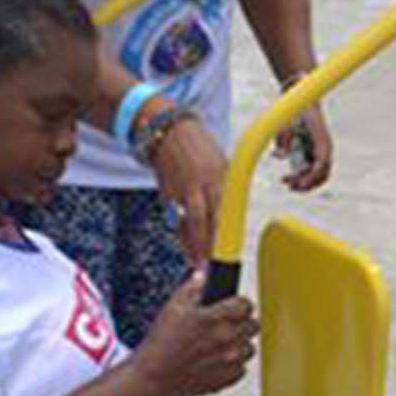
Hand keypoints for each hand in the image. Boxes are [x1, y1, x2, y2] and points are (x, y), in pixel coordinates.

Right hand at [130, 277, 258, 395]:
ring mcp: (230, 361)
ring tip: (220, 343)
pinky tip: (217, 360)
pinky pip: (242, 367)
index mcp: (216, 319)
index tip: (234, 305)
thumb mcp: (172, 307)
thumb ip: (193, 287)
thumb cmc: (160, 345)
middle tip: (226, 323)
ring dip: (239, 343)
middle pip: (253, 325)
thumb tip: (204, 277)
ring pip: (249, 347)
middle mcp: (228, 340)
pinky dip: (233, 364)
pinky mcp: (228, 378)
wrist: (152, 378)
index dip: (239, 303)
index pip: (246, 305)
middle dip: (242, 322)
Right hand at [145, 115, 225, 259]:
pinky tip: (185, 242)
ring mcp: (181, 188)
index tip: (225, 251)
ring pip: (187, 221)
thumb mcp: (220, 164)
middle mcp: (200, 183)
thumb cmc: (198, 147)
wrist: (167, 131)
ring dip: (191, 243)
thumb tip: (230, 215)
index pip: (223, 211)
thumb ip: (224, 189)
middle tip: (208, 264)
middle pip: (203, 220)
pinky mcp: (166, 191)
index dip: (223, 234)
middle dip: (205, 245)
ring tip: (196, 261)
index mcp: (218, 176)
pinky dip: (180, 230)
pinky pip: (175, 215)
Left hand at [275, 100, 332, 191]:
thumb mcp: (287, 120)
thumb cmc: (296, 109)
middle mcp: (324, 149)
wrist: (302, 101)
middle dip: (306, 184)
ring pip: (316, 176)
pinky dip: (300, 177)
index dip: (311, 177)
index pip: (322, 165)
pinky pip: (310, 172)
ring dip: (302, 182)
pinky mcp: (312, 154)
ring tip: (285, 181)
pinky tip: (288, 177)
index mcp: (322, 141)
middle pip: (321, 175)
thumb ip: (284, 136)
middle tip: (289, 185)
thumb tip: (280, 155)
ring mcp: (319, 152)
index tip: (298, 184)